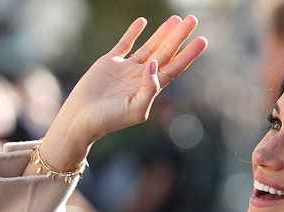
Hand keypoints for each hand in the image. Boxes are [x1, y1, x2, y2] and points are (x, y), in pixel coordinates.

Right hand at [38, 16, 207, 170]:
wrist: (81, 119)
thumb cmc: (109, 120)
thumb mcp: (136, 109)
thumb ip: (150, 88)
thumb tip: (155, 64)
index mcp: (150, 89)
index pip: (175, 67)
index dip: (189, 54)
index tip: (202, 40)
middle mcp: (141, 77)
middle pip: (166, 52)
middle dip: (179, 37)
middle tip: (193, 20)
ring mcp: (126, 68)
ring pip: (149, 46)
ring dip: (162, 33)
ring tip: (176, 19)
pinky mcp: (109, 62)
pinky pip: (125, 43)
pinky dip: (133, 33)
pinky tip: (142, 22)